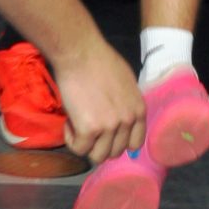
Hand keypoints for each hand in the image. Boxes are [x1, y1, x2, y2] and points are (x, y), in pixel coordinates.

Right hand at [51, 36, 144, 163]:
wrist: (80, 53)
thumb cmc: (100, 60)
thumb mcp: (125, 83)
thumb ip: (126, 104)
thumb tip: (119, 118)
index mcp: (139, 110)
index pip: (135, 143)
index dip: (119, 142)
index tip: (106, 135)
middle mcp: (128, 121)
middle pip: (115, 152)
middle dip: (100, 144)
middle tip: (87, 127)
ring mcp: (110, 127)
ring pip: (97, 156)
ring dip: (86, 145)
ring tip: (77, 125)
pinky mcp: (90, 129)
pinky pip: (79, 149)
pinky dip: (71, 139)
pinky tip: (69, 123)